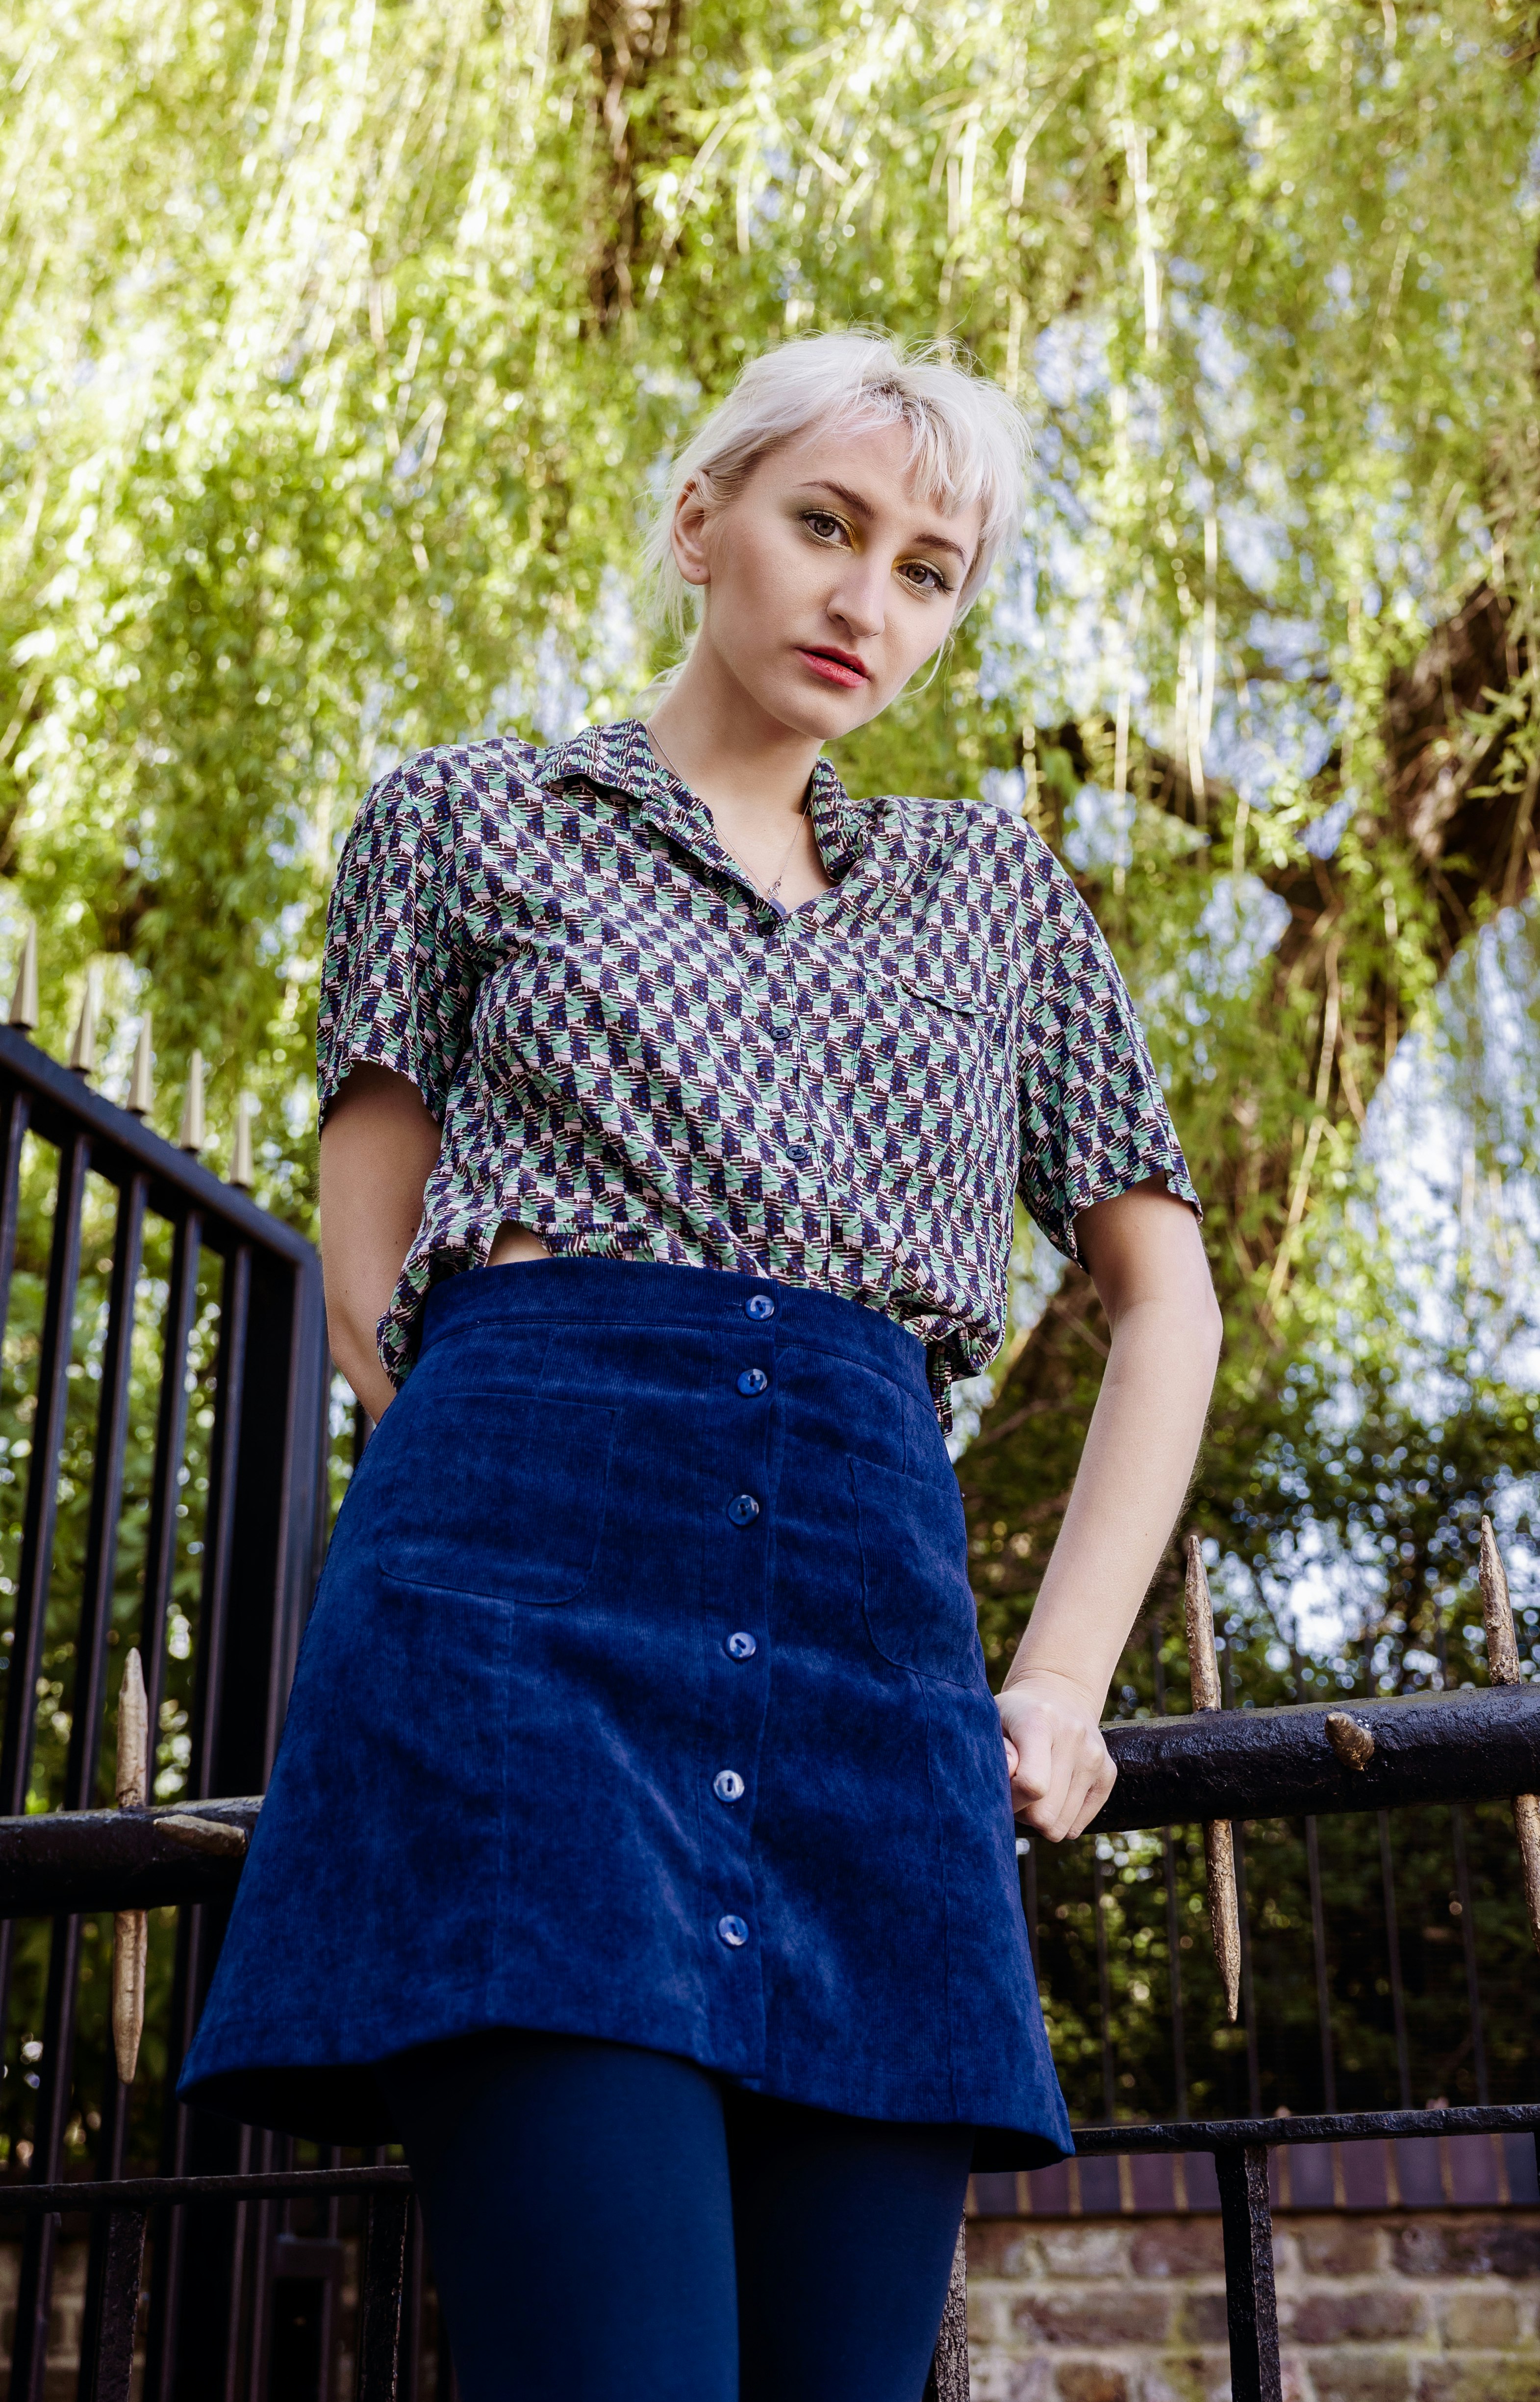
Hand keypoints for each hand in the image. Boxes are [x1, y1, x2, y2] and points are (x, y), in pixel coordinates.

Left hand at [996, 1670, 1115, 1840]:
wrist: (1059, 1695)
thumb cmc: (1015, 1716)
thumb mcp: (993, 1721)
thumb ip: (996, 1750)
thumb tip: (1011, 1772)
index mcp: (1040, 1720)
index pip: (1032, 1785)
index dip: (1011, 1799)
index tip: (1001, 1787)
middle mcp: (1074, 1737)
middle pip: (1046, 1815)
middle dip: (1022, 1812)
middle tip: (1016, 1788)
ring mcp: (1095, 1756)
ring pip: (1061, 1827)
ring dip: (1040, 1818)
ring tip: (1034, 1790)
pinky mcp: (1108, 1774)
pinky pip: (1076, 1827)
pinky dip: (1059, 1819)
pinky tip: (1053, 1793)